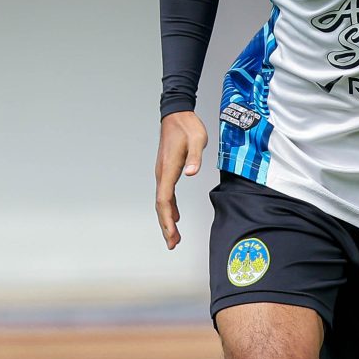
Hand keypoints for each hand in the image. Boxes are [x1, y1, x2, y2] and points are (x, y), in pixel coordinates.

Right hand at [155, 111, 207, 248]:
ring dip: (167, 220)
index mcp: (168, 169)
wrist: (177, 115)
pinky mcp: (166, 171)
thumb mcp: (198, 140)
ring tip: (174, 238)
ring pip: (162, 202)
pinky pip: (165, 194)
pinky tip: (175, 217)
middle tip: (172, 244)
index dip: (167, 219)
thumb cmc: (188, 127)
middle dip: (166, 226)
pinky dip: (169, 208)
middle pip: (160, 205)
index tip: (172, 234)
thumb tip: (192, 173)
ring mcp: (162, 173)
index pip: (164, 200)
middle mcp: (162, 173)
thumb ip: (195, 157)